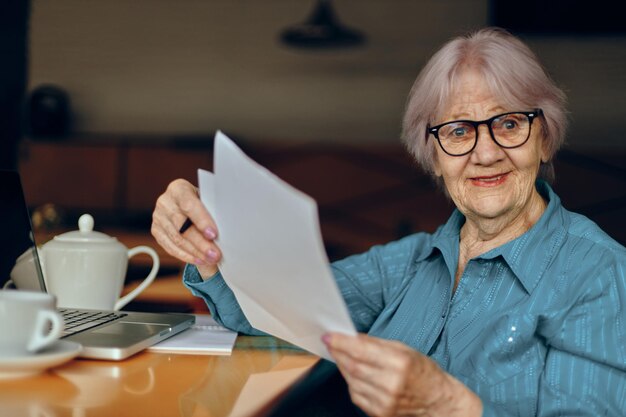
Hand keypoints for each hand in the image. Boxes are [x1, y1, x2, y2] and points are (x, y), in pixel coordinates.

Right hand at [151, 179, 221, 277]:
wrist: (188, 206)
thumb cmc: (203, 203)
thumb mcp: (208, 201)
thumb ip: (212, 212)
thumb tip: (226, 229)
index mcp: (178, 188)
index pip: (189, 204)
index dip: (202, 220)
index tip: (214, 234)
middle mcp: (165, 201)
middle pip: (182, 226)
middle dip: (201, 243)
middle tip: (216, 254)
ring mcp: (158, 217)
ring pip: (177, 239)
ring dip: (196, 252)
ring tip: (211, 259)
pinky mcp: (156, 231)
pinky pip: (170, 247)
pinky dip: (186, 256)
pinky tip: (199, 260)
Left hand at [323, 333, 481, 416]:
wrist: (438, 402)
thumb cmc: (424, 372)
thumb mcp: (405, 349)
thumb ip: (377, 343)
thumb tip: (353, 337)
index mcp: (400, 363)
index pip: (361, 351)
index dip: (341, 342)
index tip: (329, 335)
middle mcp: (391, 384)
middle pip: (353, 366)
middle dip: (338, 352)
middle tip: (330, 342)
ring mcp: (384, 402)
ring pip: (351, 380)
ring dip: (343, 366)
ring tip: (342, 355)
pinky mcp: (379, 413)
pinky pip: (356, 395)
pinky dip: (351, 382)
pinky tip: (354, 373)